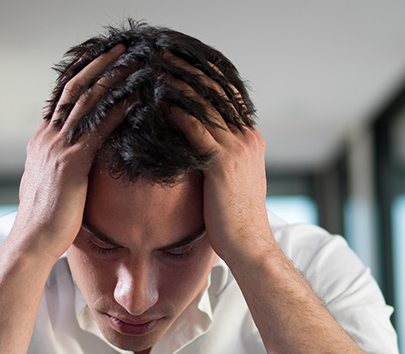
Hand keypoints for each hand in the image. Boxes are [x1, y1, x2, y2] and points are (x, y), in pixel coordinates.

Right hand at [8, 44, 130, 261]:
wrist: (33, 241)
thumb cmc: (46, 221)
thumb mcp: (49, 183)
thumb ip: (60, 165)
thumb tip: (73, 160)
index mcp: (41, 140)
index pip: (60, 97)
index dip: (80, 74)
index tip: (99, 58)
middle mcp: (47, 138)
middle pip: (74, 90)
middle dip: (98, 66)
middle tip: (119, 49)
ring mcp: (58, 148)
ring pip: (87, 103)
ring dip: (112, 79)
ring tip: (133, 64)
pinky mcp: (72, 164)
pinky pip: (98, 130)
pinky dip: (118, 110)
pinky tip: (136, 99)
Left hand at [163, 55, 276, 266]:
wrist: (249, 247)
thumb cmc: (234, 221)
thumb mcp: (231, 181)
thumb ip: (219, 158)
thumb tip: (196, 147)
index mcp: (251, 139)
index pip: (226, 95)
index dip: (202, 76)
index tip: (177, 61)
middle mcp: (248, 137)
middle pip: (216, 91)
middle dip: (188, 71)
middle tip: (162, 55)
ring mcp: (238, 148)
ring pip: (204, 104)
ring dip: (177, 83)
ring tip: (153, 69)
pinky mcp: (223, 162)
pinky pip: (194, 127)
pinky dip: (173, 111)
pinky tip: (154, 101)